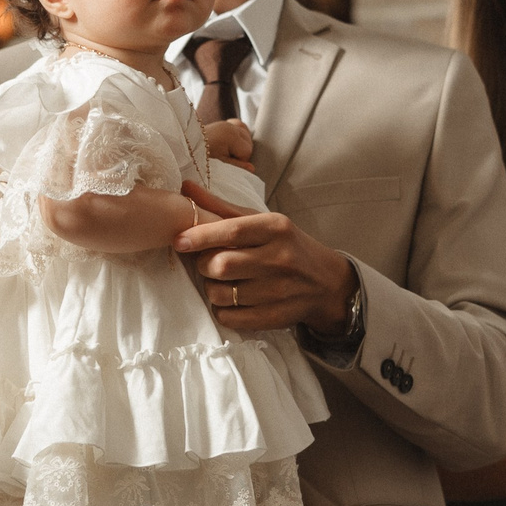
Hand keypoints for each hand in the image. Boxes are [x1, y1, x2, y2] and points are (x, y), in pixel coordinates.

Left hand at [172, 182, 357, 333]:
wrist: (326, 283)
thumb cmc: (286, 246)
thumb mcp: (262, 221)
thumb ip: (222, 207)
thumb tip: (185, 188)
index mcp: (277, 228)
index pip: (233, 231)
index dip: (201, 236)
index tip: (179, 240)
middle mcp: (280, 259)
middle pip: (222, 265)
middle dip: (203, 265)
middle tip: (206, 262)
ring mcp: (279, 291)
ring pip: (221, 294)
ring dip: (210, 288)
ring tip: (220, 281)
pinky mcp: (275, 317)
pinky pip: (229, 317)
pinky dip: (221, 309)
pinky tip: (230, 299)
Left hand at [200, 119, 256, 170]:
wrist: (182, 147)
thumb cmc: (200, 158)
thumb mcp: (220, 165)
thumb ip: (237, 167)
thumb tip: (253, 169)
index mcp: (231, 136)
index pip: (247, 151)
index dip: (239, 161)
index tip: (226, 163)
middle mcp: (231, 127)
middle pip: (248, 142)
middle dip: (240, 152)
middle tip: (224, 158)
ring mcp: (227, 123)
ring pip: (245, 135)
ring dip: (240, 144)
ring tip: (225, 152)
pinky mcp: (223, 124)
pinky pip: (239, 127)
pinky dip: (238, 135)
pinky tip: (231, 142)